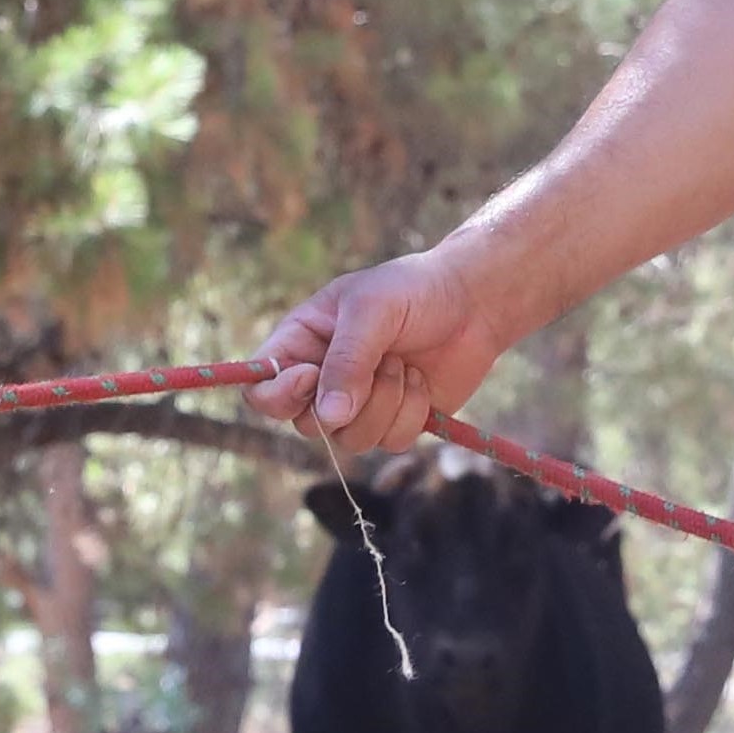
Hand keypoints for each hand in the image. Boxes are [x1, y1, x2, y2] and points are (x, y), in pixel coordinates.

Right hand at [250, 249, 509, 448]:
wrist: (473, 303)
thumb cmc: (413, 291)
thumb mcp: (372, 309)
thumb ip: (347, 360)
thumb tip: (330, 417)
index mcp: (301, 343)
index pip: (260, 389)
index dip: (278, 394)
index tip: (312, 377)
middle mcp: (323, 380)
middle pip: (307, 425)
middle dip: (350, 401)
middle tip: (384, 361)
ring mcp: (359, 405)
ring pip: (352, 440)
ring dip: (387, 402)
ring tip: (404, 364)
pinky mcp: (395, 422)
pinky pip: (390, 441)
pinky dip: (412, 412)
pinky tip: (421, 380)